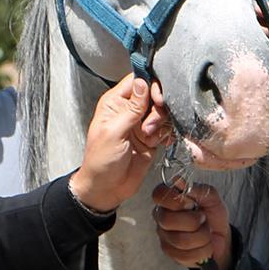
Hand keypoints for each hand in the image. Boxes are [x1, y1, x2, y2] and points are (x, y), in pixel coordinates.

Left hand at [69, 74, 169, 213]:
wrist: (106, 189)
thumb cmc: (101, 161)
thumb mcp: (114, 133)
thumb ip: (131, 108)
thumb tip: (142, 82)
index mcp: (114, 103)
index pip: (137, 81)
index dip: (151, 85)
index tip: (158, 98)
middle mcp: (129, 110)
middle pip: (154, 94)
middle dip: (158, 108)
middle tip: (151, 125)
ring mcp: (141, 124)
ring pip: (162, 111)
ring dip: (161, 123)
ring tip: (150, 137)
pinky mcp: (152, 137)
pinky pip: (166, 127)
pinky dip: (167, 133)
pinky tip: (160, 142)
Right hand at [152, 182, 230, 268]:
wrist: (221, 237)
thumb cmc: (212, 214)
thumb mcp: (211, 197)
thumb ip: (196, 189)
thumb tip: (178, 180)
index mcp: (168, 199)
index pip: (158, 195)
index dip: (175, 200)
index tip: (190, 203)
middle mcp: (161, 216)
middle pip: (168, 221)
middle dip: (194, 221)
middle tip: (203, 219)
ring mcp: (164, 236)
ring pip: (180, 240)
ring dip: (202, 236)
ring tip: (205, 232)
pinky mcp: (171, 253)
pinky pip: (186, 255)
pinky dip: (203, 250)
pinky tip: (204, 245)